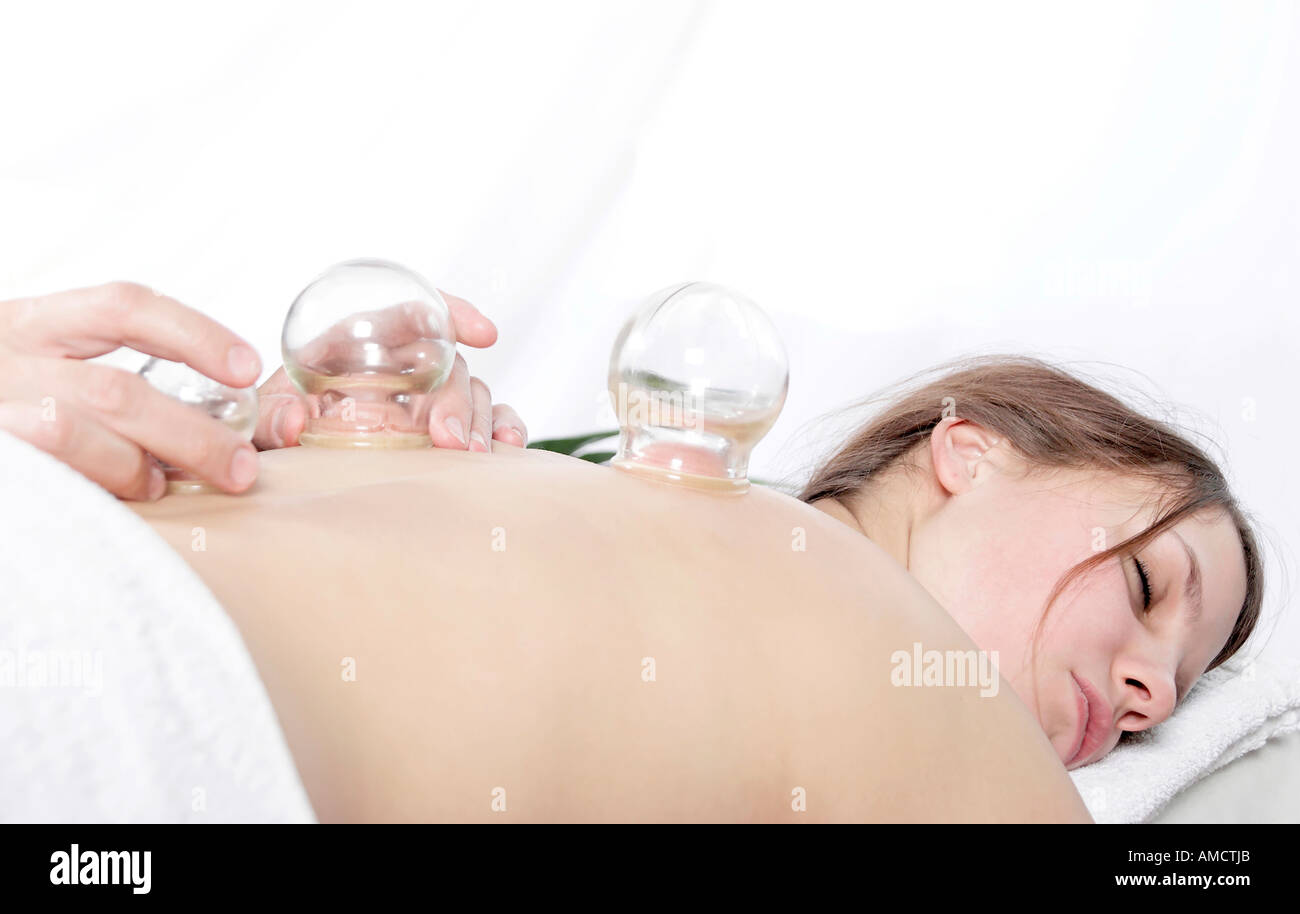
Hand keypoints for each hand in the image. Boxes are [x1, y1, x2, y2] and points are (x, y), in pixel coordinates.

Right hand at [0, 281, 261, 499]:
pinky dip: (88, 493)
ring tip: (159, 486)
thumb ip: (135, 384)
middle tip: (240, 470)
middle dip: (190, 435)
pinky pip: (41, 479)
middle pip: (115, 391)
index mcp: (30, 322)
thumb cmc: (8, 397)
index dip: (194, 334)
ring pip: (70, 435)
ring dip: (132, 469)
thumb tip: (252, 424)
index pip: (123, 306)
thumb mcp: (50, 364)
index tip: (248, 369)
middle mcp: (2, 356)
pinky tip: (110, 504)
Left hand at [254, 291, 526, 452]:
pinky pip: (488, 420)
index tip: (484, 333)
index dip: (453, 311)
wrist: (274, 466)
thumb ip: (270, 414)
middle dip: (456, 398)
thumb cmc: (271, 428)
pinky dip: (503, 431)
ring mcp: (428, 398)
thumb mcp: (260, 416)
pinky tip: (505, 450)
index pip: (416, 311)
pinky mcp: (445, 430)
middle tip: (448, 439)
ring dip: (479, 422)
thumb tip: (293, 421)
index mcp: (362, 340)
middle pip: (449, 364)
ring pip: (475, 394)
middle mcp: (403, 364)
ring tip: (471, 455)